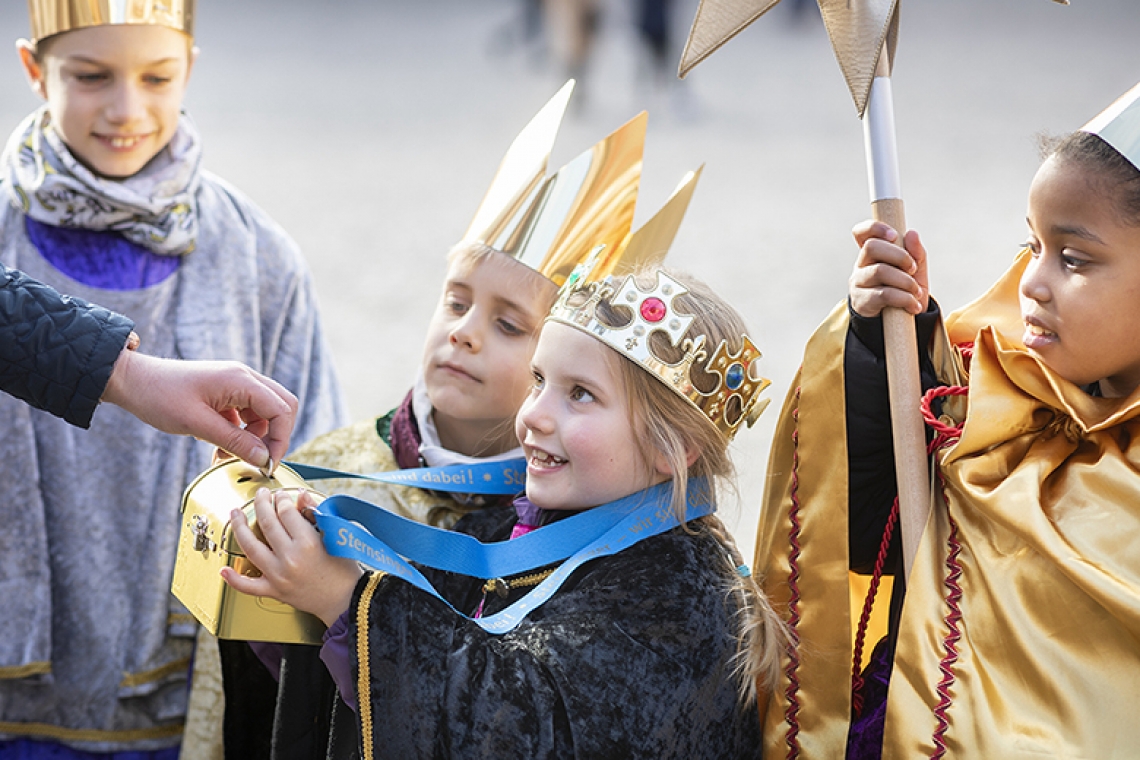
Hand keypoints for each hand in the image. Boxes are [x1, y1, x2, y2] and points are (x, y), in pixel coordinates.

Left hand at [101, 351, 298, 469]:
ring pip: (265, 413)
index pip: (281, 410)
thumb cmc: (160, 397)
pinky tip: (222, 447)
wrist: (132, 381)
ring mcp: (236, 384)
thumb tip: (263, 459)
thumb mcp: (197, 424)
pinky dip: (242, 433)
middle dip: (275, 436)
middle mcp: (244, 378)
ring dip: (256, 437)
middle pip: (282, 407)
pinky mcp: (227, 392)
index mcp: (241, 380)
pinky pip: (248, 414)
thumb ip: (234, 441)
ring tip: (230, 456)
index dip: (280, 440)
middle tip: (259, 460)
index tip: (266, 464)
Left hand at [220, 488, 362, 626]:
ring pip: (251, 548)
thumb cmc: (344, 568)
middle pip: (267, 523)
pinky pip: (248, 586)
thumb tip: (300, 496)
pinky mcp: (275, 591)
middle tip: (259, 496)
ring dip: (239, 528)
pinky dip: (234, 579)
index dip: (281, 499)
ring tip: (235, 515)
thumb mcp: (335, 535)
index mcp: (308, 542)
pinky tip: (224, 569)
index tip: (281, 495)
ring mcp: (279, 576)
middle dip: (260, 504)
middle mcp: (290, 558)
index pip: (286, 512)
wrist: (346, 599)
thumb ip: (315, 513)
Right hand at [848, 220, 929, 317]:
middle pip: (872, 247)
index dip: (874, 228)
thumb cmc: (905, 290)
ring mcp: (858, 283)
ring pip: (880, 271)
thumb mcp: (915, 271)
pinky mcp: (862, 301)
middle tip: (912, 268)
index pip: (862, 233)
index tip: (894, 235)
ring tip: (917, 292)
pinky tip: (913, 306)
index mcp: (873, 253)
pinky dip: (904, 299)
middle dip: (899, 255)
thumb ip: (916, 253)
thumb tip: (911, 234)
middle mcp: (861, 265)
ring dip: (905, 281)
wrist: (901, 322)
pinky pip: (884, 294)